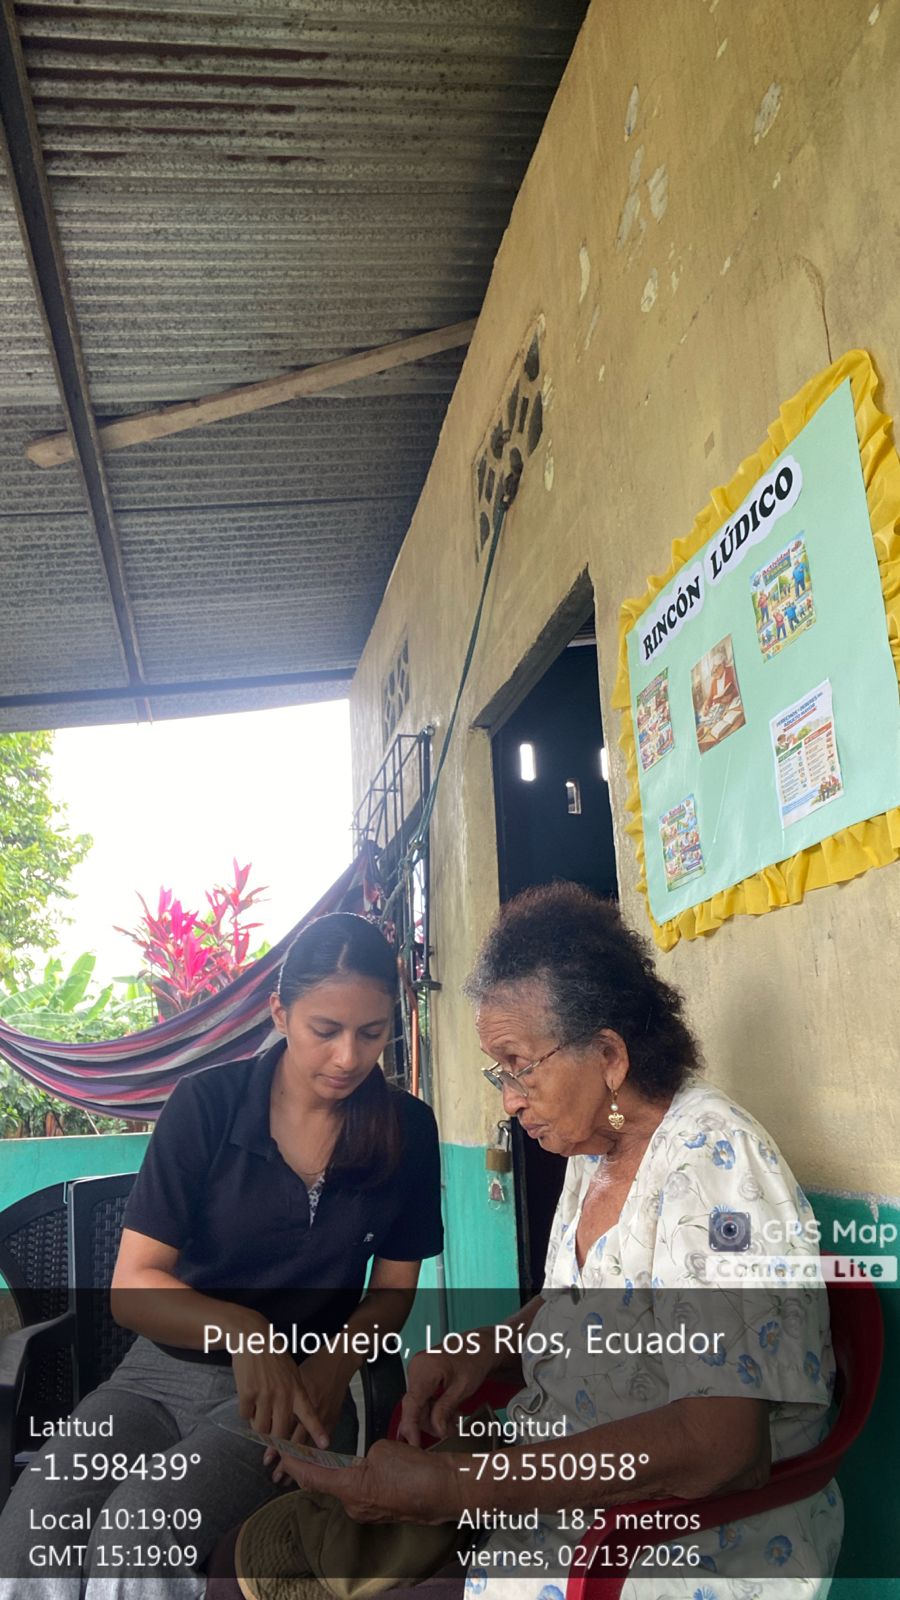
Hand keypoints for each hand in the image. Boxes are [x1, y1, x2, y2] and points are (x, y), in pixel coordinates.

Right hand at [232, 1348, 327, 1446]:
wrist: (253, 1338)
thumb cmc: (274, 1356)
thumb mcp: (292, 1373)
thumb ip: (294, 1396)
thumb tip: (290, 1421)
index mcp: (296, 1389)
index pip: (309, 1414)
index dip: (317, 1430)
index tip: (325, 1444)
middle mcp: (283, 1394)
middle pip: (279, 1432)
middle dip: (274, 1441)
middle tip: (270, 1440)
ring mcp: (265, 1394)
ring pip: (260, 1428)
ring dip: (257, 1423)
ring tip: (258, 1409)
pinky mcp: (248, 1393)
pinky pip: (245, 1415)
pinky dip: (245, 1410)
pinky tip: (248, 1396)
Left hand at [264, 1348, 352, 1480]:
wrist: (337, 1361)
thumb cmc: (312, 1367)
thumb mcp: (292, 1377)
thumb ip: (280, 1397)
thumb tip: (263, 1414)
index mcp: (296, 1397)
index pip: (283, 1426)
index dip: (275, 1444)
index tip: (267, 1458)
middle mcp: (309, 1409)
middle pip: (294, 1439)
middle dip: (285, 1459)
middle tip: (275, 1474)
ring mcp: (322, 1415)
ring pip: (307, 1443)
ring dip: (297, 1460)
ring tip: (288, 1476)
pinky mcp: (332, 1417)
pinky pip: (321, 1439)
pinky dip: (313, 1452)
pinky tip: (308, 1464)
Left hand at [273, 1438, 463, 1523]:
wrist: (446, 1490)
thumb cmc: (416, 1470)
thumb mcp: (381, 1449)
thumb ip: (362, 1455)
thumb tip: (362, 1461)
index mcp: (350, 1491)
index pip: (311, 1478)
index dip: (293, 1464)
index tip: (280, 1451)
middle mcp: (355, 1506)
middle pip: (324, 1483)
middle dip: (311, 1465)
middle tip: (300, 1446)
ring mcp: (369, 1511)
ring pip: (344, 1487)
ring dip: (334, 1471)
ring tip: (326, 1451)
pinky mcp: (383, 1510)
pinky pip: (361, 1491)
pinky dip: (353, 1477)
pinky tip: (359, 1464)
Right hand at [398, 1340, 497, 1445]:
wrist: (480, 1345)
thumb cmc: (475, 1359)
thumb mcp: (463, 1388)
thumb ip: (446, 1409)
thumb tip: (436, 1430)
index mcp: (424, 1368)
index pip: (412, 1404)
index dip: (411, 1427)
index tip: (414, 1445)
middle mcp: (416, 1367)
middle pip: (415, 1407)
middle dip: (432, 1423)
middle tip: (451, 1430)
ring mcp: (417, 1370)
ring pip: (419, 1405)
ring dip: (435, 1416)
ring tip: (454, 1418)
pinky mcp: (421, 1374)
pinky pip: (422, 1398)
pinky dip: (434, 1407)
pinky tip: (449, 1410)